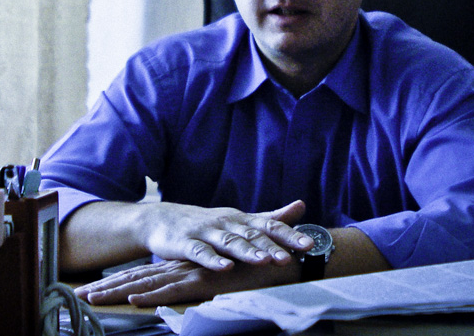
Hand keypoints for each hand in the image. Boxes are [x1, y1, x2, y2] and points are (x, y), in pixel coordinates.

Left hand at [75, 257, 299, 306]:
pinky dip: (152, 295)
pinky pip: (173, 290)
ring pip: (147, 283)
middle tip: (80, 296)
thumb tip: (191, 287)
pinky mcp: (203, 282)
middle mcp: (182, 268)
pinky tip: (133, 299)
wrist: (280, 256)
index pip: (143, 274)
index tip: (92, 289)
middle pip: (136, 278)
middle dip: (107, 288)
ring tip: (92, 298)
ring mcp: (191, 274)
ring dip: (117, 291)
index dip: (116, 281)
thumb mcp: (222, 275)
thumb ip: (207, 278)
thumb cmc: (252, 267)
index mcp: (183, 266)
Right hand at [137, 199, 312, 271]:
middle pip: (252, 235)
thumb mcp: (240, 219)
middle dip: (273, 246)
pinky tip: (225, 268)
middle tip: (292, 256)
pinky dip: (213, 260)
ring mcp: (206, 232)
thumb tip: (301, 205)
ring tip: (265, 261)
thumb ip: (270, 217)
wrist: (162, 219)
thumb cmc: (207, 223)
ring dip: (248, 252)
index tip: (311, 244)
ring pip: (230, 243)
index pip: (269, 226)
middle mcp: (227, 223)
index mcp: (242, 220)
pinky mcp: (186, 244)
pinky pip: (201, 252)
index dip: (289, 234)